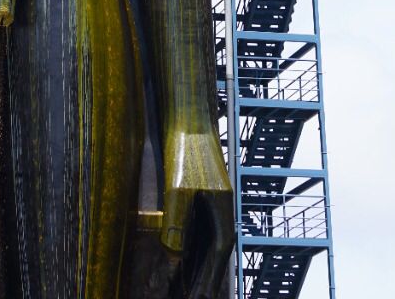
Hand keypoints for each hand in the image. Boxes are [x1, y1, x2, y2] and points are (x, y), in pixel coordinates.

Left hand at [160, 126, 233, 298]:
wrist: (188, 114)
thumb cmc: (185, 146)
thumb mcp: (177, 186)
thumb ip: (176, 220)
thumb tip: (172, 254)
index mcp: (222, 210)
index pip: (217, 254)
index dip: (207, 279)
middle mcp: (221, 208)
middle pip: (214, 251)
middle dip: (204, 277)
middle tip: (192, 298)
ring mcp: (213, 200)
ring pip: (206, 240)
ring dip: (198, 263)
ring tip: (187, 287)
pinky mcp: (202, 192)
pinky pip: (199, 226)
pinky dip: (192, 244)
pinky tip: (180, 255)